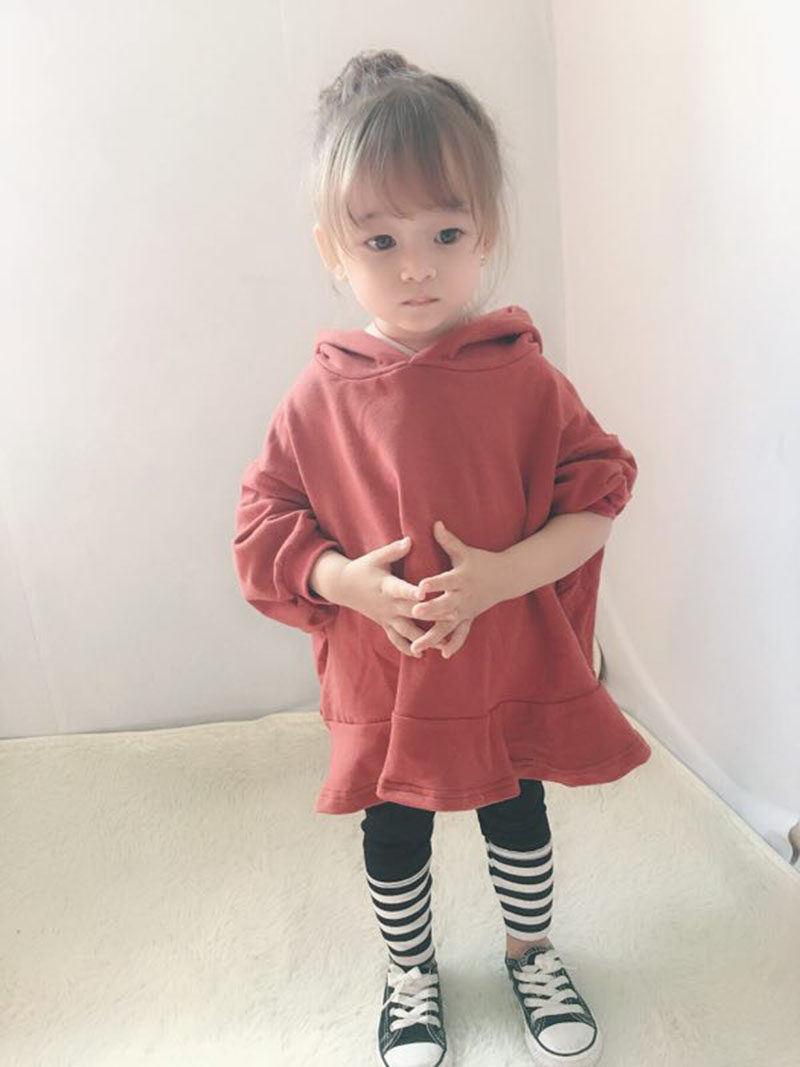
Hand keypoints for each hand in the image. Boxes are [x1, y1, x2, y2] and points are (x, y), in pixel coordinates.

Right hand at [335, 535, 439, 658]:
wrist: (343, 587)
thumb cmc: (363, 568)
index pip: (401, 589)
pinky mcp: (385, 624)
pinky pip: (396, 639)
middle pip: (412, 611)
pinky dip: (407, 647)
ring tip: (443, 644)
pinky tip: (421, 654)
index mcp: (386, 586)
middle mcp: (388, 604)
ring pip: (407, 630)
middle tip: (454, 616)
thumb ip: (394, 551)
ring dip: (425, 638)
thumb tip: (410, 540)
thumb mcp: (376, 557)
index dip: (412, 591)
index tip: (425, 592)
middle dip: (432, 615)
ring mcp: (386, 617)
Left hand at [407, 520, 505, 658]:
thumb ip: (448, 541)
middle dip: (430, 610)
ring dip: (434, 636)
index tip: (420, 586)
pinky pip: (462, 634)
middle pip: (445, 605)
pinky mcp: (469, 618)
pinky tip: (443, 655)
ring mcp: (466, 610)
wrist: (506, 577)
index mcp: (461, 578)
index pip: (446, 580)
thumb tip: (435, 523)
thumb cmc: (481, 561)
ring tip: (418, 646)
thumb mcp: (466, 552)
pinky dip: (454, 644)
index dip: (434, 583)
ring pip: (448, 625)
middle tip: (415, 613)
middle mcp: (463, 596)